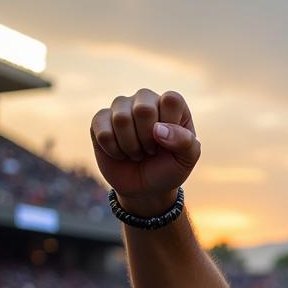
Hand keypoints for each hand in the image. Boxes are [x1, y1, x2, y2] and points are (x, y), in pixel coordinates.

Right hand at [90, 89, 200, 215]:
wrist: (146, 188)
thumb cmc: (170, 168)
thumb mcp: (187, 159)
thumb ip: (185, 142)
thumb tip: (158, 129)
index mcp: (171, 104)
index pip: (171, 100)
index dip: (170, 126)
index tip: (170, 143)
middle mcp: (145, 99)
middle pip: (143, 109)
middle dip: (148, 139)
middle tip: (152, 150)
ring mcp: (120, 107)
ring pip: (121, 119)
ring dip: (131, 147)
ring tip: (138, 152)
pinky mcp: (100, 119)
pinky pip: (103, 132)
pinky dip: (114, 150)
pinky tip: (120, 153)